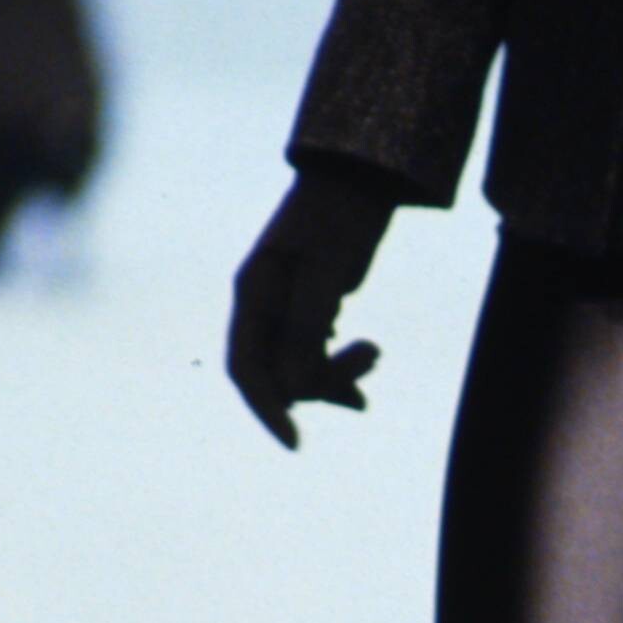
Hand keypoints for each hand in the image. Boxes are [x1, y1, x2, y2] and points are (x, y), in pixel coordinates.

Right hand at [226, 162, 397, 447]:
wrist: (362, 179)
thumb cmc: (342, 216)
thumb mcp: (327, 271)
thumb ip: (308, 328)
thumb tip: (294, 389)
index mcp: (253, 292)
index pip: (246, 368)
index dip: (267, 410)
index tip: (297, 443)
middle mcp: (262, 304)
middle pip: (277, 374)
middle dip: (319, 384)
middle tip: (367, 371)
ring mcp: (284, 307)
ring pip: (300, 367)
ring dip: (336, 375)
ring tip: (376, 355)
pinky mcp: (310, 307)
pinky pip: (316, 353)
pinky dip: (342, 364)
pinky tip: (370, 358)